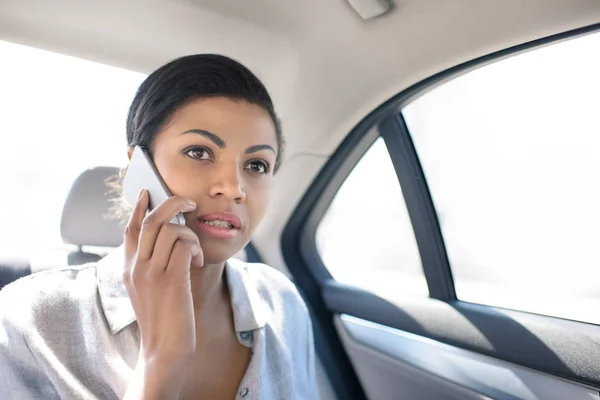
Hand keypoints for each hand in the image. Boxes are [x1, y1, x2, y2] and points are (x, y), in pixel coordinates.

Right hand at [122, 190, 202, 398]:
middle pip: (152, 219)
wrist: (163, 350)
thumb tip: (167, 240)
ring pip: (172, 229)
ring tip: (196, 254)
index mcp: (128, 269)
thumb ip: (149, 265)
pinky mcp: (171, 279)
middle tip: (190, 204)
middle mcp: (136, 267)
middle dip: (174, 203)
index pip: (130, 229)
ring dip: (191, 236)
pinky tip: (199, 262)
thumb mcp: (145, 290)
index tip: (148, 192)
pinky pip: (186, 245)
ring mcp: (152, 272)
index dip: (139, 207)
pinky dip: (197, 248)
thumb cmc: (161, 319)